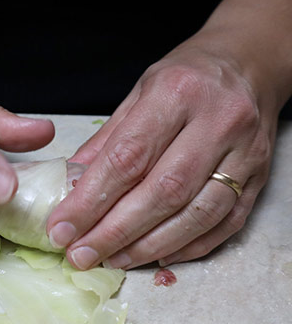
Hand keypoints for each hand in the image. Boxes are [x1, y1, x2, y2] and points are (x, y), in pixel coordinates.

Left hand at [46, 44, 275, 269]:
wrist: (251, 62)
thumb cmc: (188, 77)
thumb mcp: (138, 93)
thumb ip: (106, 141)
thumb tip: (68, 187)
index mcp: (177, 94)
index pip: (128, 158)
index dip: (91, 200)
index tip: (62, 228)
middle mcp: (217, 122)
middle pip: (163, 191)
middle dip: (115, 231)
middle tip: (82, 255)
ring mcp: (245, 152)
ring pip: (196, 213)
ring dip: (149, 245)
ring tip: (113, 260)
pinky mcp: (262, 176)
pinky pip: (225, 223)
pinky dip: (189, 246)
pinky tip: (157, 257)